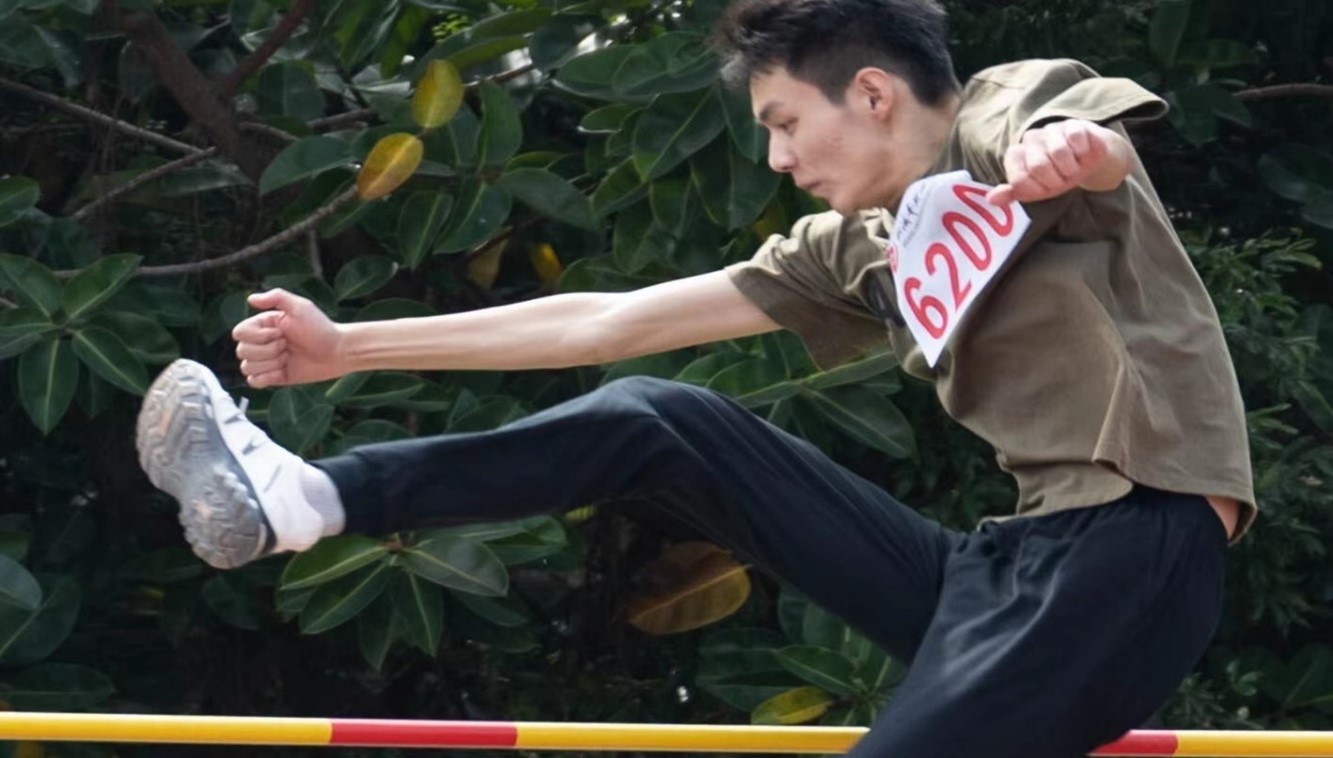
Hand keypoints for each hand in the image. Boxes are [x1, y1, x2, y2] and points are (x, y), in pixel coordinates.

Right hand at [231, 289, 346, 387]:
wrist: (337, 352)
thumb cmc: (321, 327)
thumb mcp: (300, 307)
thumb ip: (276, 297)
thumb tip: (250, 299)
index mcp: (263, 326)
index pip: (239, 332)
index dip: (258, 336)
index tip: (281, 333)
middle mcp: (261, 343)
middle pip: (241, 351)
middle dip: (267, 350)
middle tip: (288, 346)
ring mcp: (267, 361)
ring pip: (246, 368)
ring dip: (270, 364)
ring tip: (288, 358)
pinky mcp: (274, 377)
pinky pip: (253, 382)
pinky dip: (267, 378)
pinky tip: (282, 372)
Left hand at [985, 119, 1128, 205]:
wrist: (1089, 163)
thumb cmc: (1058, 176)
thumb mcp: (1036, 190)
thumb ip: (1014, 193)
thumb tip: (991, 199)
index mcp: (1016, 156)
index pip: (1018, 180)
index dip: (1037, 190)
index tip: (1046, 188)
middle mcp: (1029, 140)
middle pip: (1038, 166)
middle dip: (1056, 180)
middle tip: (1062, 178)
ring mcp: (1050, 130)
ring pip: (1059, 152)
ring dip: (1071, 168)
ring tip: (1073, 166)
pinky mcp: (1072, 124)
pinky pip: (1076, 140)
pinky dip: (1083, 153)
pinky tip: (1082, 153)